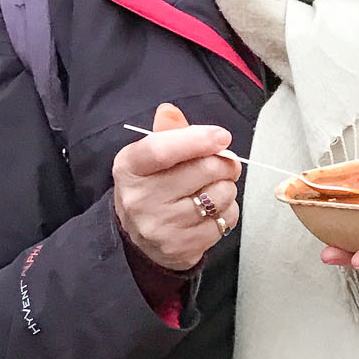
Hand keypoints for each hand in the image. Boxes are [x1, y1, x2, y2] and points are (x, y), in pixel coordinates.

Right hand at [113, 122, 239, 271]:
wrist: (140, 241)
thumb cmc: (153, 188)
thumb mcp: (151, 158)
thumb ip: (167, 133)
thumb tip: (169, 112)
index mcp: (130, 167)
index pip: (162, 149)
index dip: (197, 140)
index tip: (222, 136)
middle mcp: (140, 198)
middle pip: (204, 170)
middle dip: (224, 163)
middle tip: (224, 164)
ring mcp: (160, 226)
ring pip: (220, 195)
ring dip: (227, 188)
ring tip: (213, 189)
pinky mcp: (181, 247)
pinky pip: (226, 220)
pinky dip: (229, 211)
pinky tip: (212, 211)